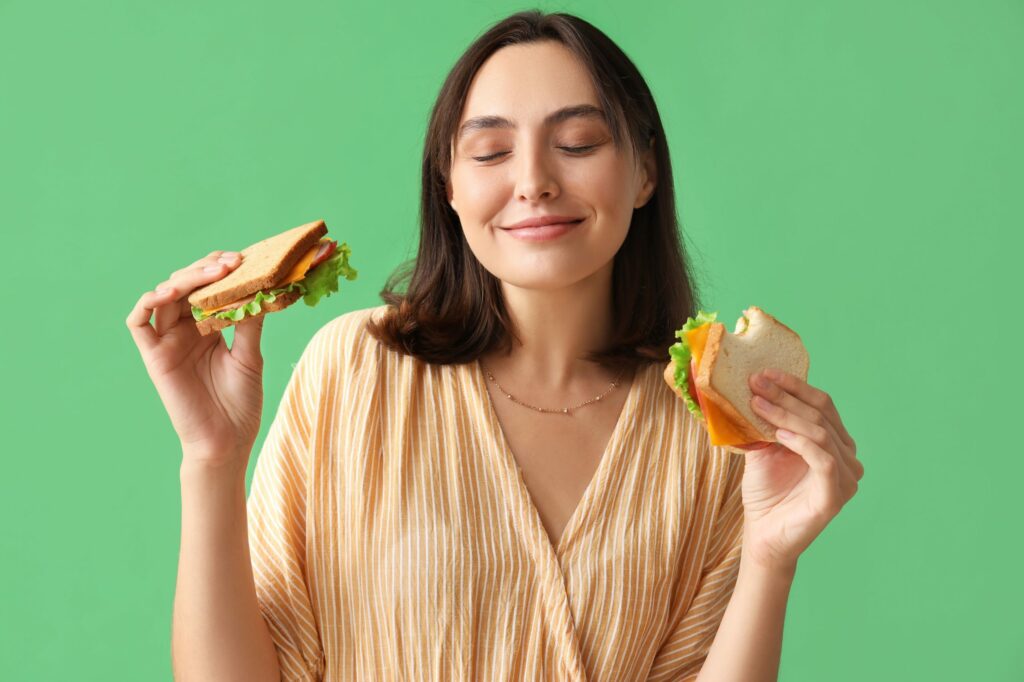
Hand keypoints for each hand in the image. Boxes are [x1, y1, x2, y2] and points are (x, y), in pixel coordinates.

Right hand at [126, 250, 264, 470]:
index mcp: (209, 328)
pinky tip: (170, 292)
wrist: (226, 442)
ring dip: (185, 278)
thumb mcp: (250, 356)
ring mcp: (167, 342)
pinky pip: (138, 322)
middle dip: (207, 269)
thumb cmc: (240, 404)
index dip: (222, 270)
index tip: (244, 259)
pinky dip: (149, 301)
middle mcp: (185, 330)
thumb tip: (260, 286)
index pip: (209, 287)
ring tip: (213, 273)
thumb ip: (248, 322)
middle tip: (231, 263)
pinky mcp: (153, 356)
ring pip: (165, 296)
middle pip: (186, 285)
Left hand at [738, 368, 862, 571]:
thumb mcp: (764, 449)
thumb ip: (767, 422)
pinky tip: (778, 434)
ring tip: (759, 405)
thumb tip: (756, 387)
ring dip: (787, 415)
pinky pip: (824, 460)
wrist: (762, 535)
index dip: (794, 386)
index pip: (821, 404)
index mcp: (834, 443)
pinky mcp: (835, 495)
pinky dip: (801, 442)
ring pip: (821, 433)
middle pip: (820, 415)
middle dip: (786, 396)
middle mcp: (847, 458)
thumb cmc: (765, 494)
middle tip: (757, 383)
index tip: (764, 373)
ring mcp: (845, 477)